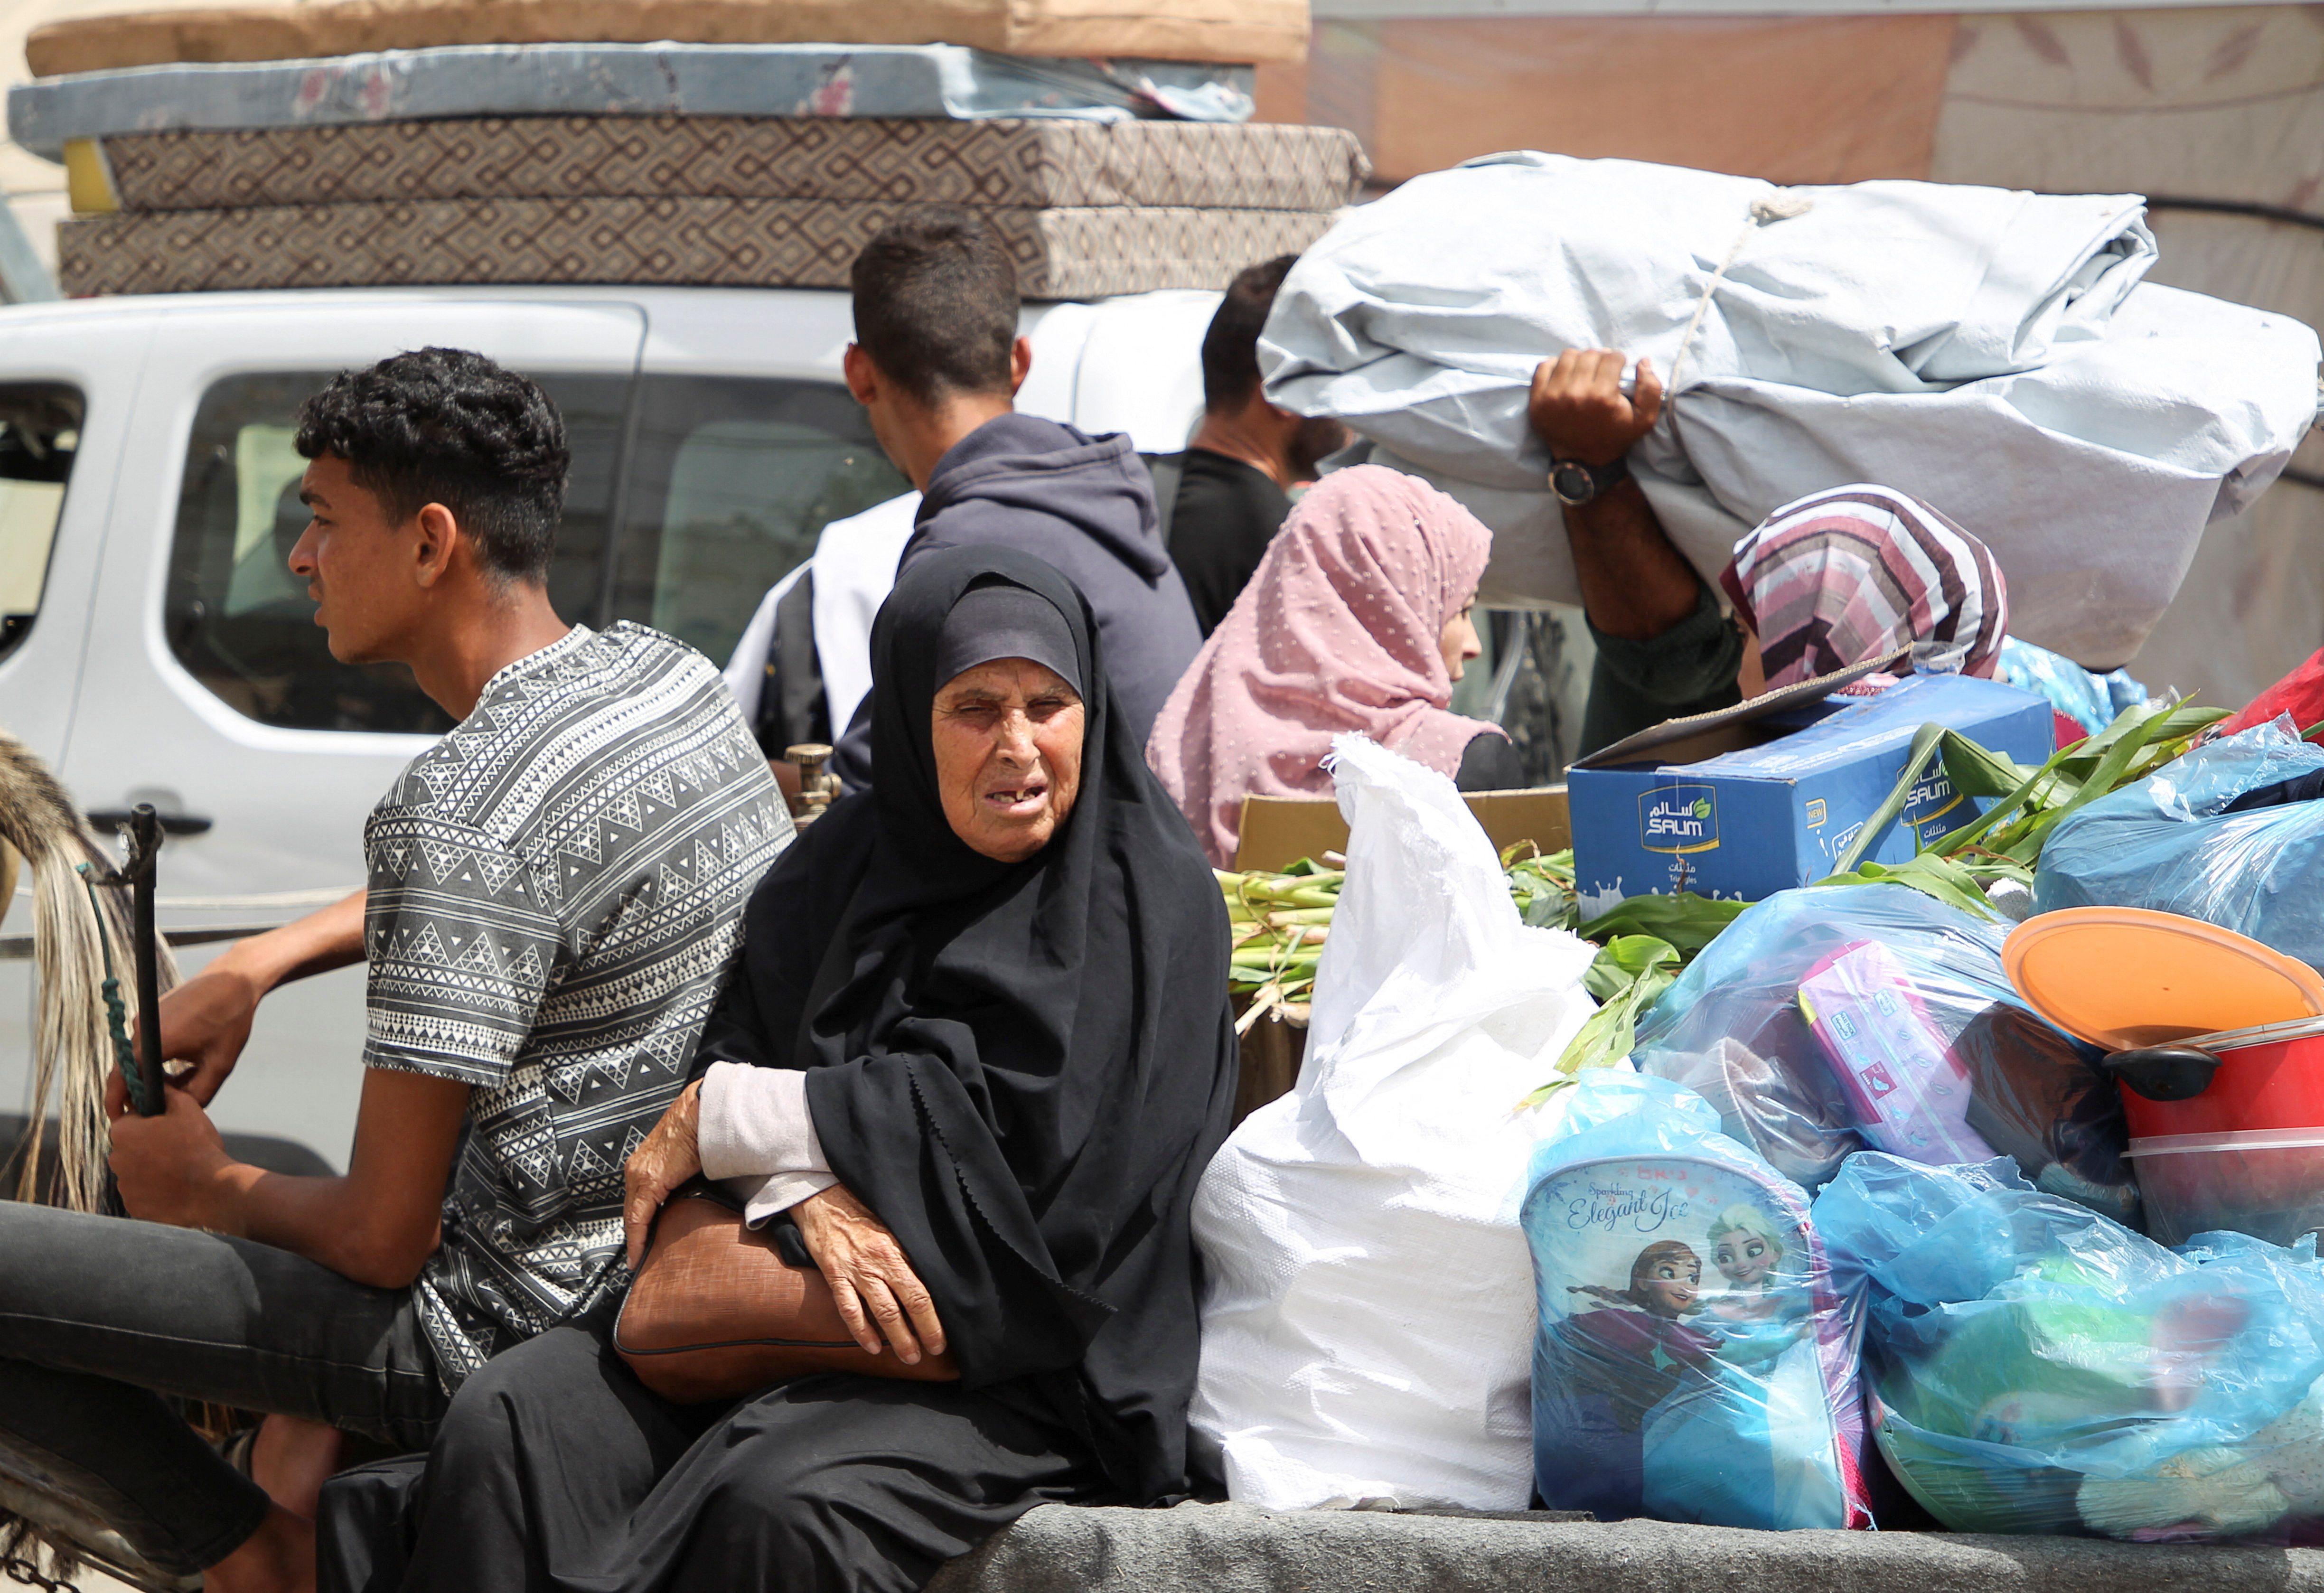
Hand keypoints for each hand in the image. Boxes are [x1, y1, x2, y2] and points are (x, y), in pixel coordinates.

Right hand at [107, 965, 260, 1115]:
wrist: (234, 978)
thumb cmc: (230, 1019)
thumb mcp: (221, 1063)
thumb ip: (200, 1093)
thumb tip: (181, 1112)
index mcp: (155, 1041)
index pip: (122, 1078)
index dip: (118, 1102)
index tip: (121, 1120)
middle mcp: (142, 1028)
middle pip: (128, 1070)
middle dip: (138, 1093)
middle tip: (155, 1112)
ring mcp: (145, 1019)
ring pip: (139, 1058)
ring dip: (152, 1077)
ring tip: (178, 1090)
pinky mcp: (152, 1014)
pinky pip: (146, 1045)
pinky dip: (157, 1061)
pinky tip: (182, 1070)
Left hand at [109, 1085, 235, 1228]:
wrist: (212, 1189)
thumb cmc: (199, 1146)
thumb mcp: (187, 1107)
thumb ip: (166, 1092)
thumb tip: (157, 1084)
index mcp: (123, 1131)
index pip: (129, 1119)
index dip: (150, 1120)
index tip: (168, 1126)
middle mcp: (115, 1158)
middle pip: (131, 1146)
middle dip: (148, 1145)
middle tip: (177, 1147)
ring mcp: (124, 1185)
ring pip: (135, 1170)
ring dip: (151, 1168)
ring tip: (179, 1168)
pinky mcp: (133, 1206)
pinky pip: (141, 1193)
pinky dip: (154, 1190)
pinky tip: (175, 1186)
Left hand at [623, 1080, 703, 1268]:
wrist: (701, 1111)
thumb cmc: (698, 1128)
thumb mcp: (685, 1157)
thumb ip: (681, 1175)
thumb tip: (691, 1190)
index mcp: (644, 1163)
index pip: (635, 1200)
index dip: (635, 1224)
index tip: (637, 1242)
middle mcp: (636, 1169)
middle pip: (631, 1210)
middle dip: (634, 1233)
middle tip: (639, 1255)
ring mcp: (640, 1174)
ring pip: (632, 1216)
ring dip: (636, 1237)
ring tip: (640, 1258)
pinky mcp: (650, 1181)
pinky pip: (639, 1218)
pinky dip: (638, 1238)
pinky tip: (639, 1253)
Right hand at [791, 1184, 945, 1365]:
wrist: (822, 1198)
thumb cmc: (862, 1214)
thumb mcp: (891, 1229)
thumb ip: (907, 1254)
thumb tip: (932, 1281)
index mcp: (898, 1249)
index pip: (923, 1289)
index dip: (934, 1316)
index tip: (944, 1336)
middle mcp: (880, 1261)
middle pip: (909, 1302)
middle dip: (923, 1331)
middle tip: (934, 1352)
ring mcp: (856, 1269)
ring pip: (882, 1311)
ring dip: (898, 1338)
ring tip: (909, 1357)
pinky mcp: (834, 1274)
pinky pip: (849, 1309)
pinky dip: (861, 1331)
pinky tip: (872, 1348)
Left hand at [1528, 349, 1664, 467]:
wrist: (1583, 461)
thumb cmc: (1615, 437)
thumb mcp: (1644, 420)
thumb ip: (1651, 388)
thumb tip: (1643, 361)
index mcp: (1602, 396)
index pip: (1612, 358)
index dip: (1618, 360)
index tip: (1617, 368)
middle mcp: (1575, 394)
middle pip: (1590, 354)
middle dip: (1599, 359)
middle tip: (1600, 371)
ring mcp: (1553, 396)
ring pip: (1568, 356)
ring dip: (1579, 360)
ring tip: (1584, 372)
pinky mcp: (1537, 400)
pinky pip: (1543, 367)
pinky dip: (1555, 366)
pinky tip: (1565, 376)